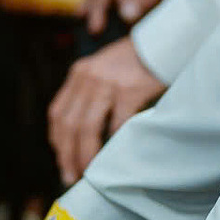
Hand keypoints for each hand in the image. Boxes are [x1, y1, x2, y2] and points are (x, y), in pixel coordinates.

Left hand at [46, 39, 166, 183]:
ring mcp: (108, 83)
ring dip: (85, 154)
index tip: (62, 159)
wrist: (163, 43)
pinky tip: (114, 156)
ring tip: (88, 173)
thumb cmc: (136, 61)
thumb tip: (84, 133)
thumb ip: (91, 93)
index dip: (57, 140)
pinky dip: (113, 143)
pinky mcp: (129, 90)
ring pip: (87, 127)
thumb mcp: (104, 70)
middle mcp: (88, 77)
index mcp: (79, 73)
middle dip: (67, 155)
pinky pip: (116, 123)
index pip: (57, 112)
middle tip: (71, 176)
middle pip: (69, 124)